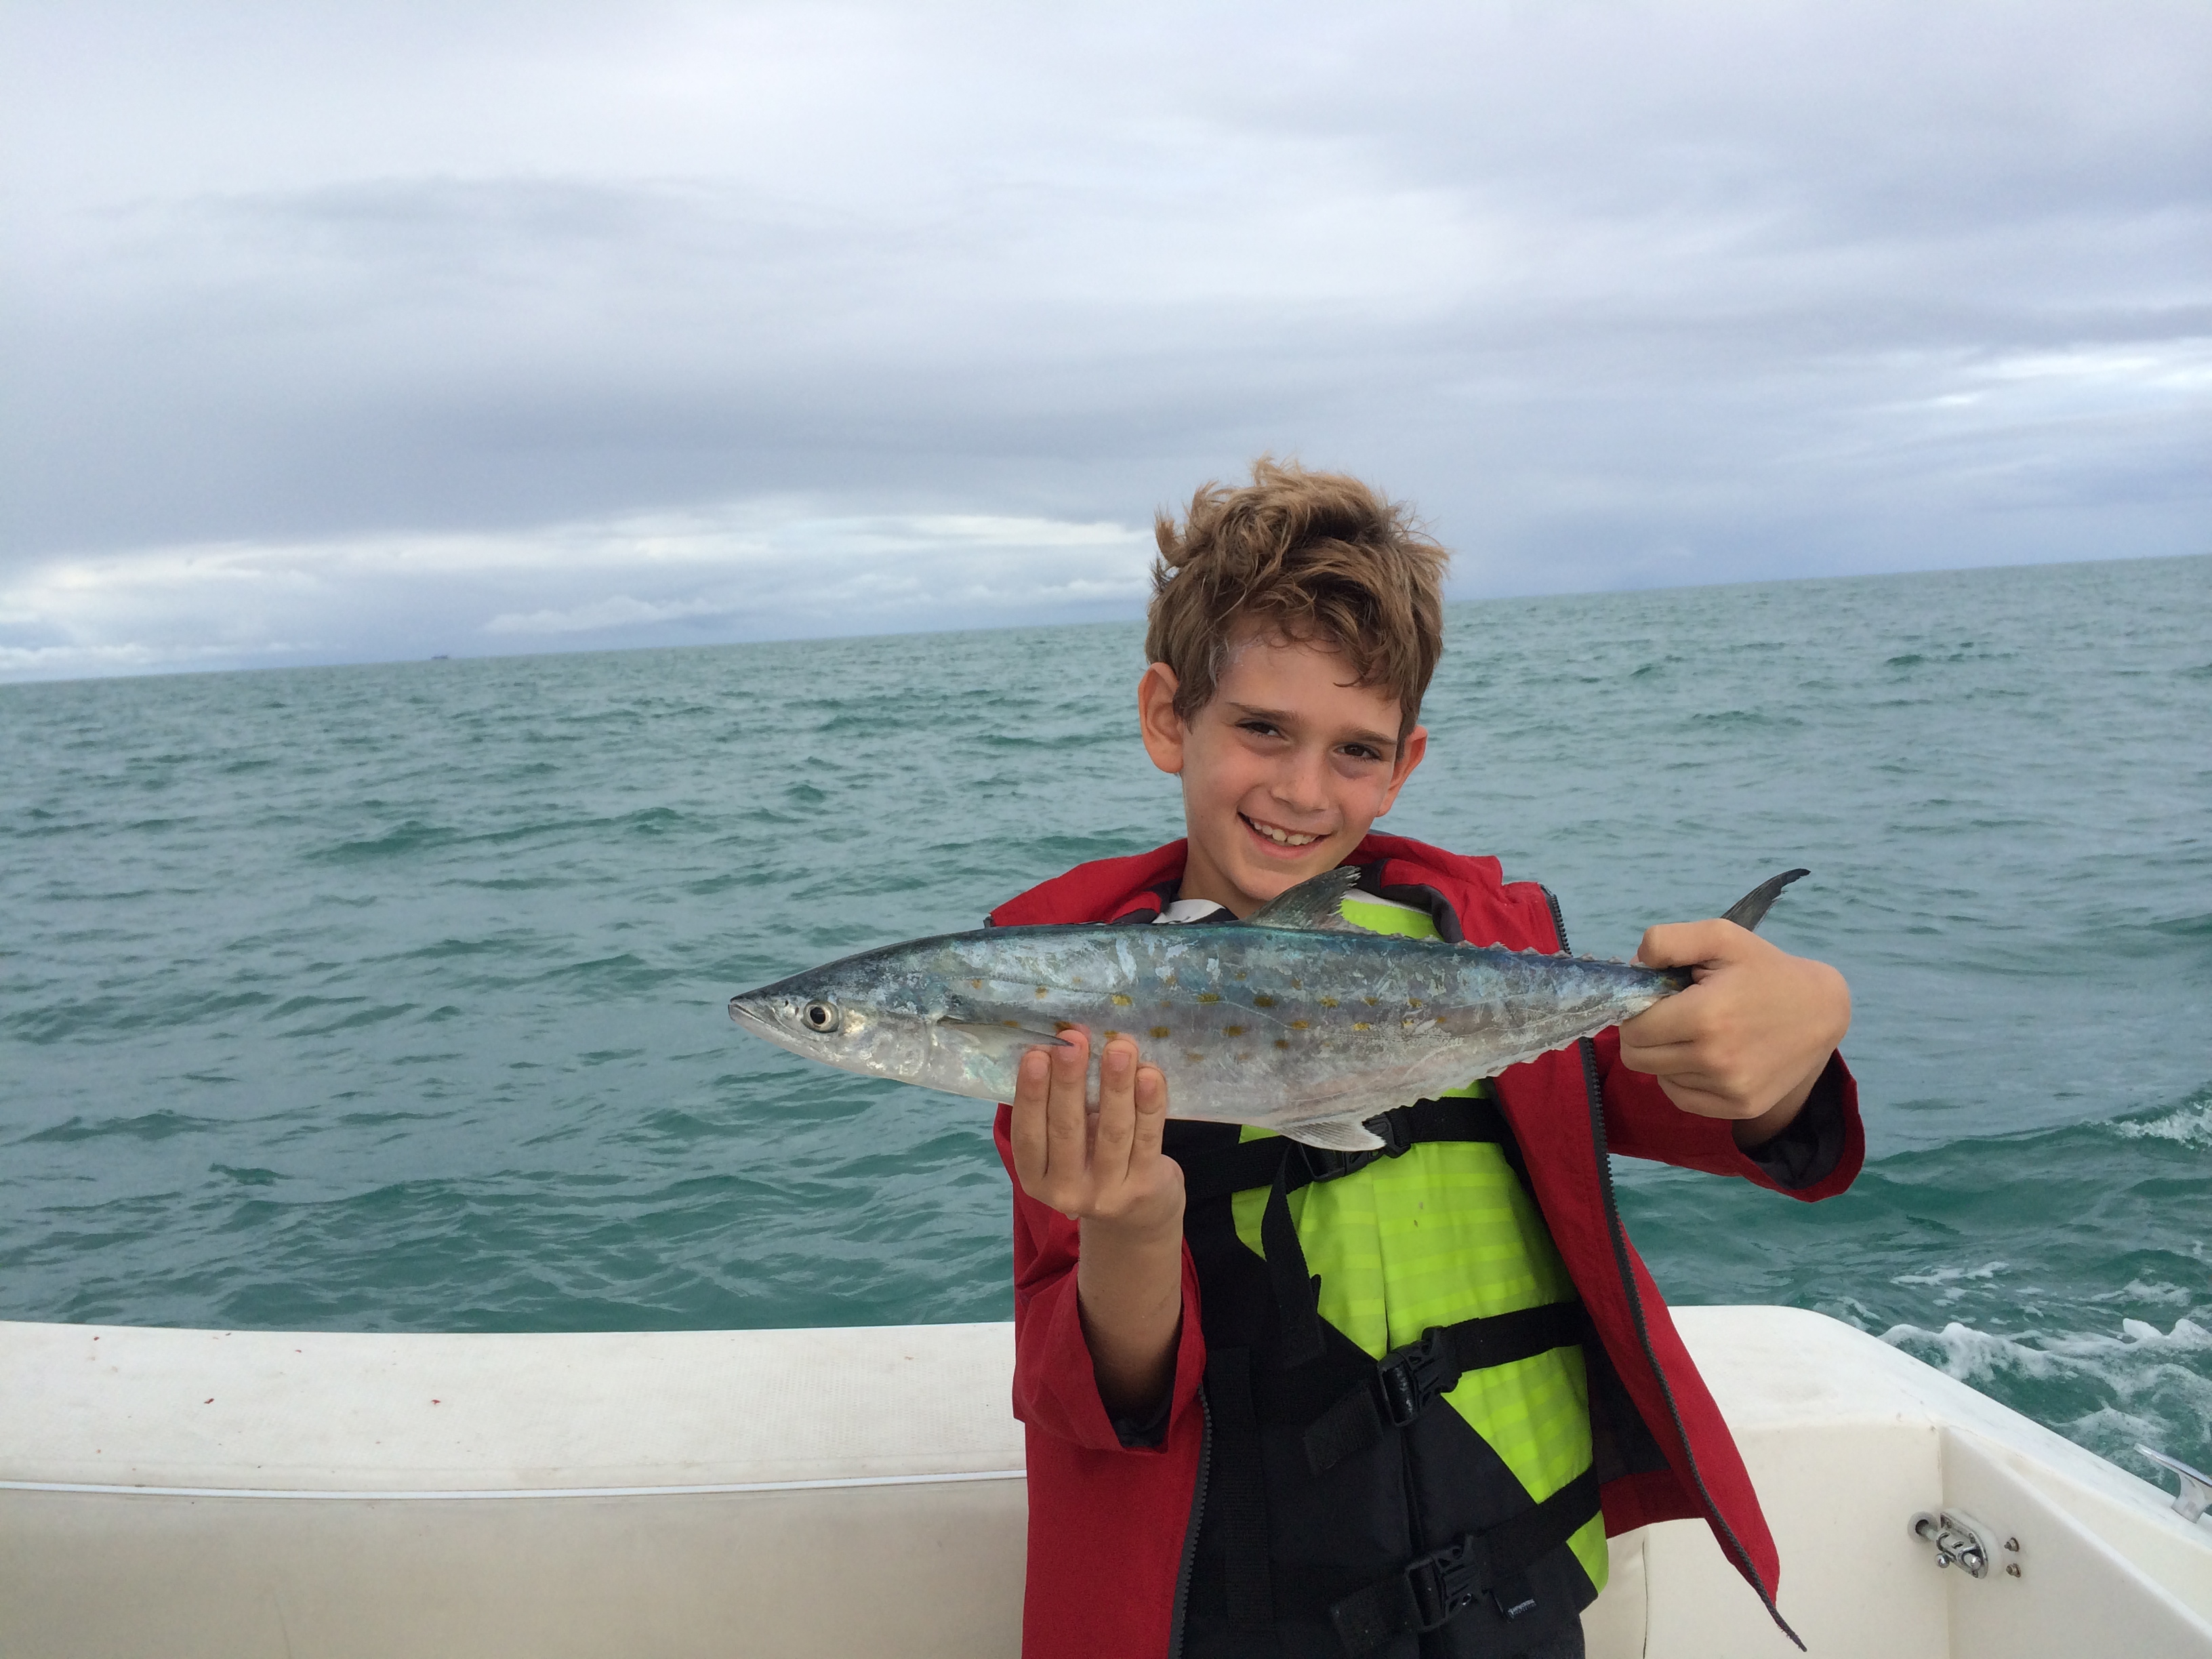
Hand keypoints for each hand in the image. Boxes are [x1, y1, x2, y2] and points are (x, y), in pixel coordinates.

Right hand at [1008, 1028, 1184, 1415]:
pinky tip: (1152, 1073)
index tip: (1035, 1053)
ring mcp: (1114, 1196)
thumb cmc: (1094, 1173)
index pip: (1032, 1140)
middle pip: (1070, 1135)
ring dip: (1116, 1090)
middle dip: (1072, 1087)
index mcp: (1043, 1186)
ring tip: (1119, 1046)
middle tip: (1071, 1040)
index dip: (1034, 1098)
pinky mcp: (1152, 1187)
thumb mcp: (1063, 1155)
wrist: (1139, 1233)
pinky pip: (1152, 1142)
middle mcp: (1074, 1197)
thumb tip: (1034, 1048)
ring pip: (1114, 1138)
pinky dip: (1153, 1108)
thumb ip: (1051, 1115)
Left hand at [1618, 919, 1851, 1144]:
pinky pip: (1681, 1098)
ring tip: (1700, 1032)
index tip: (1657, 999)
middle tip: (1671, 1016)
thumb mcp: (1721, 937)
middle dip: (1644, 1035)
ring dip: (1667, 1055)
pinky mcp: (1740, 1107)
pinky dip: (1682, 1077)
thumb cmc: (1764, 970)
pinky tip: (1705, 1055)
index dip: (1636, 1011)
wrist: (1821, 1010)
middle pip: (1638, 1058)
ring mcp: (1729, 1089)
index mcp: (1705, 1017)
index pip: (1633, 1028)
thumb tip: (1634, 965)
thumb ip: (1669, 941)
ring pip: (1659, 1077)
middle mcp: (1715, 1060)